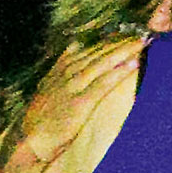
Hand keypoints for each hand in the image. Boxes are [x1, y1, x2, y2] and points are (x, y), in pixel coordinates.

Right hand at [15, 39, 141, 164]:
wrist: (31, 139)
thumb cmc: (41, 117)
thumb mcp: (48, 85)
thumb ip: (61, 66)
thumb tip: (74, 46)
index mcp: (61, 68)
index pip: (89, 49)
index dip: (108, 40)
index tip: (126, 33)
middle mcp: (68, 72)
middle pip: (99, 52)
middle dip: (120, 42)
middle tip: (141, 33)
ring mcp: (74, 86)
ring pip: (104, 62)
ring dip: (124, 50)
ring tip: (141, 42)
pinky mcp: (81, 101)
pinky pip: (104, 83)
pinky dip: (120, 72)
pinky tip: (134, 64)